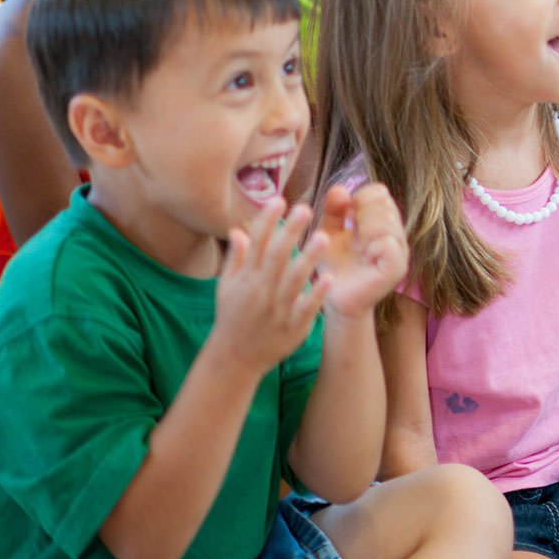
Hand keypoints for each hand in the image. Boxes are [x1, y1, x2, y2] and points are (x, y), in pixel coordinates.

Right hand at [208, 198, 329, 375]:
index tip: (279, 199)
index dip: (267, 220)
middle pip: (276, 256)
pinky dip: (317, 294)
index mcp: (246, 278)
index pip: (255, 243)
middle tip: (305, 208)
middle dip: (289, 231)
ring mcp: (277, 308)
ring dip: (308, 258)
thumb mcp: (227, 287)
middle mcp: (260, 290)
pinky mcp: (293, 326)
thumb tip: (238, 229)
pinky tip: (330, 278)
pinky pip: (306, 307)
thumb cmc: (232, 318)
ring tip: (324, 237)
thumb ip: (236, 258)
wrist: (235, 358)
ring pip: (293, 280)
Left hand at [311, 183, 409, 318]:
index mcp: (383, 222)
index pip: (379, 192)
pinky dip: (371, 245)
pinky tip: (363, 255)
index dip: (358, 198)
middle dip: (360, 214)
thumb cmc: (334, 265)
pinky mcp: (397, 268)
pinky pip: (388, 242)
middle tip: (351, 235)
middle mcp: (397, 234)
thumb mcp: (328, 232)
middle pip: (383, 203)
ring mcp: (400, 252)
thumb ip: (333, 210)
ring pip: (386, 220)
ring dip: (364, 230)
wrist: (335, 298)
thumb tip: (339, 188)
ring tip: (357, 247)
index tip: (345, 218)